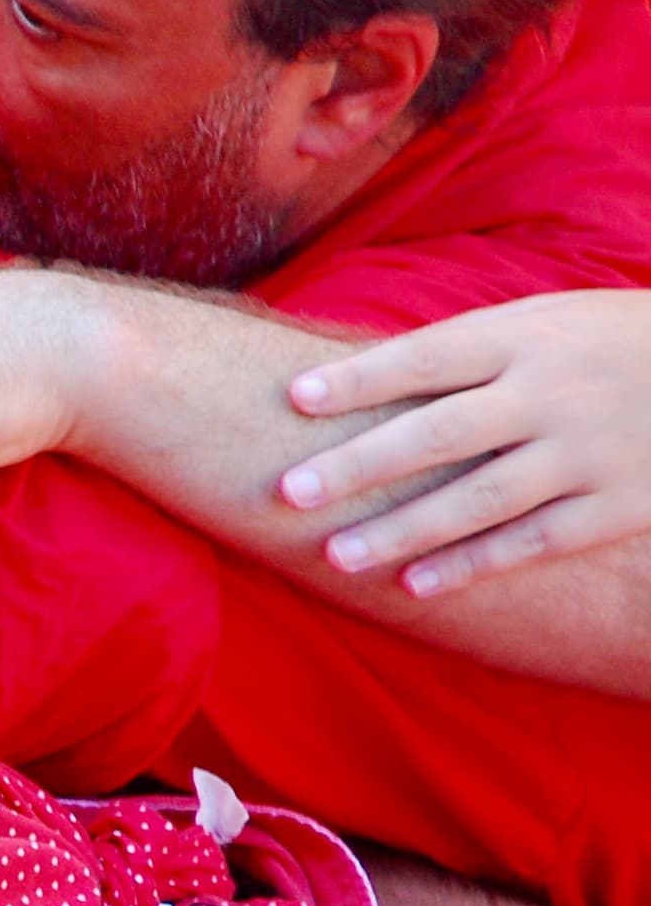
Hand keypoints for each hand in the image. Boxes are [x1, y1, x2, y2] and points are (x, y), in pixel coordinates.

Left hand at [285, 291, 650, 592]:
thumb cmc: (610, 343)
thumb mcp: (551, 320)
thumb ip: (471, 350)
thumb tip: (361, 378)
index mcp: (531, 337)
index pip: (429, 357)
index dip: (360, 380)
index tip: (293, 399)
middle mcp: (555, 393)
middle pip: (442, 433)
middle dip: (361, 464)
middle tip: (288, 491)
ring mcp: (589, 452)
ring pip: (481, 499)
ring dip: (403, 530)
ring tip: (337, 555)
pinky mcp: (619, 505)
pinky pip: (534, 541)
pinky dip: (473, 565)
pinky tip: (416, 585)